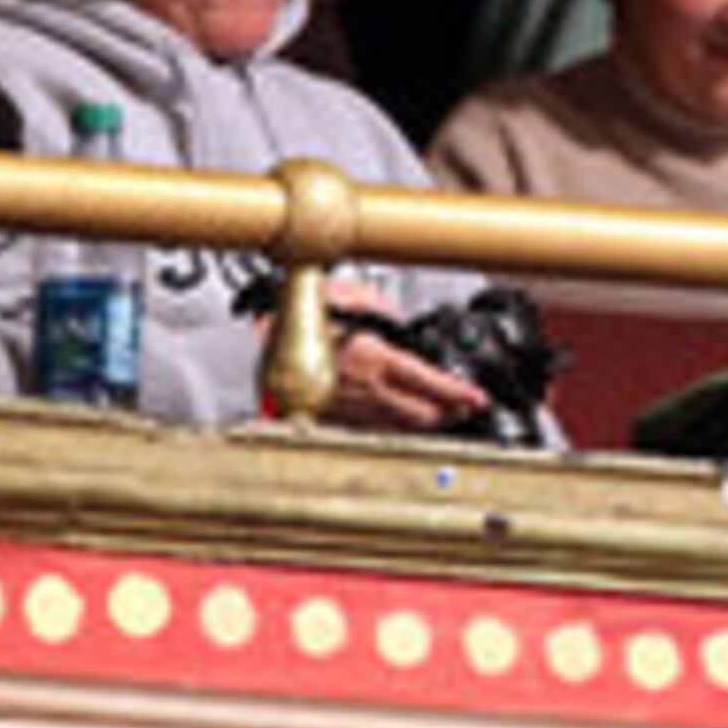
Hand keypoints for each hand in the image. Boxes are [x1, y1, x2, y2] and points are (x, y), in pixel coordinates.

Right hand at [309, 308, 487, 433]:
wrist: (251, 344)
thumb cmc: (296, 319)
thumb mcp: (348, 298)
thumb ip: (380, 308)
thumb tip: (396, 317)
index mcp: (372, 359)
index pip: (427, 381)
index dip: (456, 392)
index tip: (476, 398)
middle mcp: (362, 391)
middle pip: (419, 414)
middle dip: (447, 413)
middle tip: (466, 407)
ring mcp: (346, 411)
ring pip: (396, 427)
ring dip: (423, 424)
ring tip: (444, 417)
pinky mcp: (329, 421)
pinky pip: (369, 430)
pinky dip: (390, 429)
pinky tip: (402, 424)